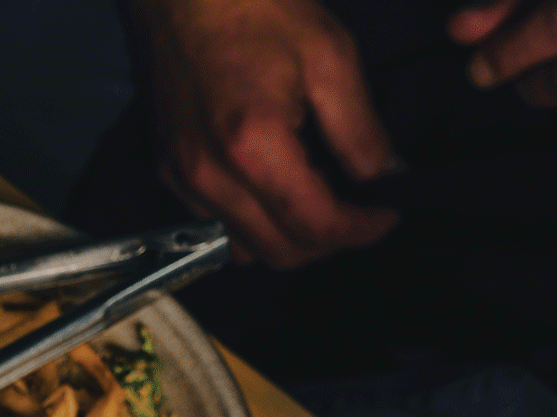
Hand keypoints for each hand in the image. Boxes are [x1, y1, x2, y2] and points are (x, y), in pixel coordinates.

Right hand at [137, 0, 400, 267]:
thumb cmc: (252, 6)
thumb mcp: (329, 55)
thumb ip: (360, 127)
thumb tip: (384, 175)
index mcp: (254, 146)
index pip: (316, 224)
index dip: (362, 230)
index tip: (387, 215)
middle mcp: (210, 175)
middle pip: (280, 252)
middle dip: (329, 242)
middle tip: (360, 213)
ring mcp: (182, 178)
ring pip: (245, 252)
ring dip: (288, 241)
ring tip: (318, 206)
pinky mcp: (168, 172)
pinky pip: (214, 228)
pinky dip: (251, 227)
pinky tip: (274, 192)